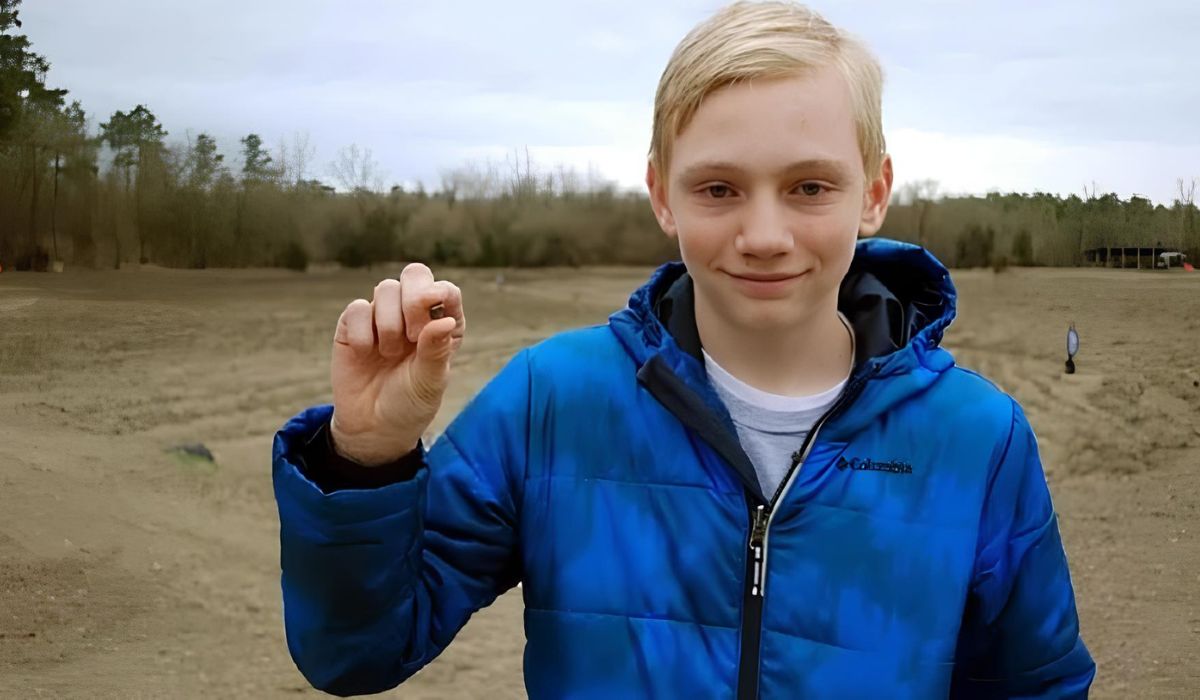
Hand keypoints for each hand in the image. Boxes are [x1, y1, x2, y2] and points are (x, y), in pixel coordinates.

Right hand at [328, 263, 464, 465]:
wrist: (373, 427)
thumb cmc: (410, 403)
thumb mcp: (429, 382)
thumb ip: (436, 351)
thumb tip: (444, 321)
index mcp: (442, 325)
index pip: (446, 290)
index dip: (438, 292)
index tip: (432, 306)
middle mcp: (414, 315)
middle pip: (415, 275)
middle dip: (413, 298)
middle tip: (412, 333)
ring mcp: (383, 317)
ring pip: (385, 289)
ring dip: (389, 323)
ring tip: (390, 354)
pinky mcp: (353, 325)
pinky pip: (357, 308)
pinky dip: (362, 331)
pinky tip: (366, 353)